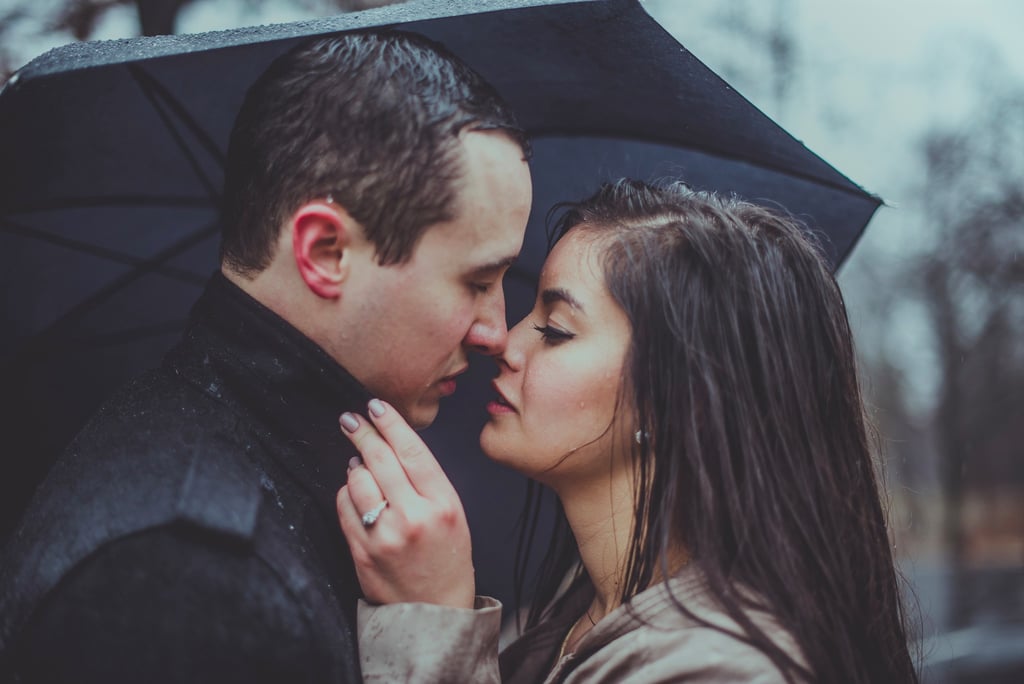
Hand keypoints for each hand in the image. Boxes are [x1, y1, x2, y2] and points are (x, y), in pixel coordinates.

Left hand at [336, 399, 474, 608]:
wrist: (435, 612)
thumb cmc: (448, 558)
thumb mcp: (453, 514)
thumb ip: (427, 481)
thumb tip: (390, 445)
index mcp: (443, 505)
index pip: (412, 451)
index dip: (391, 423)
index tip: (376, 406)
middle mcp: (413, 517)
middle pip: (381, 460)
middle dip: (362, 433)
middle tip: (351, 418)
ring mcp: (384, 536)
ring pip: (357, 481)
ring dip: (354, 464)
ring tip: (358, 461)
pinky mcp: (361, 552)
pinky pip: (344, 508)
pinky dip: (346, 493)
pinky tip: (354, 491)